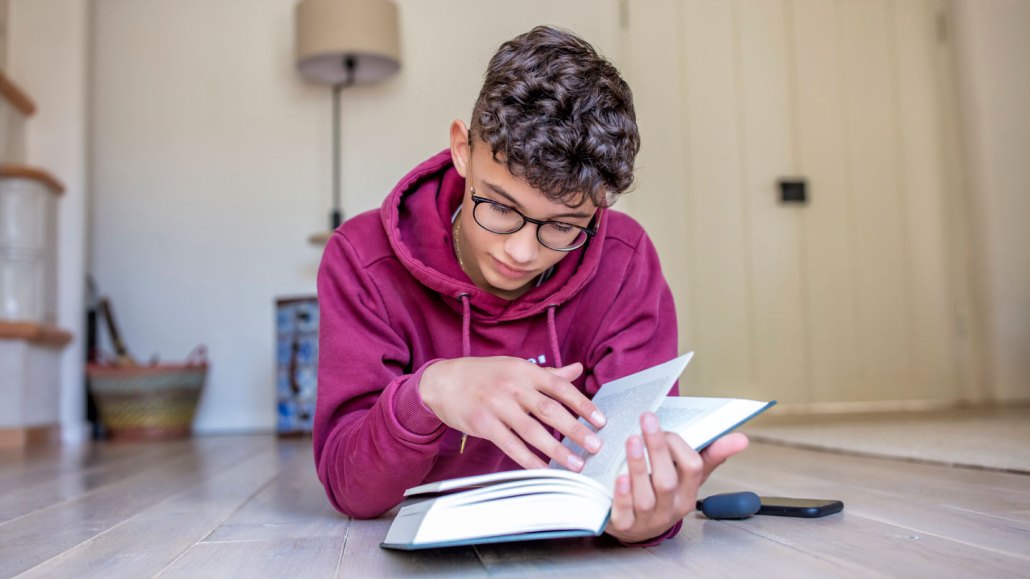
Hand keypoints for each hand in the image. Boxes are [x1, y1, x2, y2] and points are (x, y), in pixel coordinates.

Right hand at [419, 356, 606, 470]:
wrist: (442, 381)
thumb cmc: (484, 374)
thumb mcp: (516, 367)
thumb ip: (548, 372)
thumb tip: (578, 369)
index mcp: (524, 370)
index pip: (559, 387)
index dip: (582, 404)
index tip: (601, 420)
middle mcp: (512, 386)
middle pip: (549, 410)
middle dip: (575, 430)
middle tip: (596, 446)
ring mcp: (496, 405)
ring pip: (532, 431)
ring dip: (556, 450)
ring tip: (576, 464)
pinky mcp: (483, 424)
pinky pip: (510, 445)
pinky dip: (528, 460)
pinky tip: (544, 470)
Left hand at [606, 412, 748, 543]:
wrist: (636, 527)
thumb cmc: (664, 493)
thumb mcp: (687, 477)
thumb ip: (711, 455)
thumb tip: (742, 439)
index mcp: (688, 494)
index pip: (692, 469)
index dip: (678, 445)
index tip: (664, 425)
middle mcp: (670, 509)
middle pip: (667, 481)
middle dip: (658, 448)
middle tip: (648, 419)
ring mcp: (647, 519)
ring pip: (646, 496)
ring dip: (639, 467)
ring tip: (632, 440)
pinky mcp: (625, 526)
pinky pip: (625, 513)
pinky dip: (623, 495)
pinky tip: (619, 476)